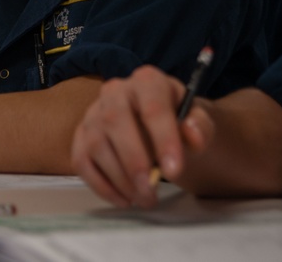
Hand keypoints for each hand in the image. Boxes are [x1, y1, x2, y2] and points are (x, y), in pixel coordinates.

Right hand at [71, 65, 214, 207]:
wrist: (162, 127)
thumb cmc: (181, 123)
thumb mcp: (199, 121)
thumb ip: (200, 127)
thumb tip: (192, 136)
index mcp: (148, 82)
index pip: (152, 107)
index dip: (163, 139)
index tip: (174, 171)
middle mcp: (115, 91)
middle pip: (114, 121)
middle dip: (132, 162)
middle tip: (150, 192)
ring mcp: (93, 112)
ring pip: (95, 144)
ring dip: (117, 178)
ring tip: (143, 198)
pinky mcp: (81, 134)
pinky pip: (80, 159)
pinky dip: (99, 184)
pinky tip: (122, 199)